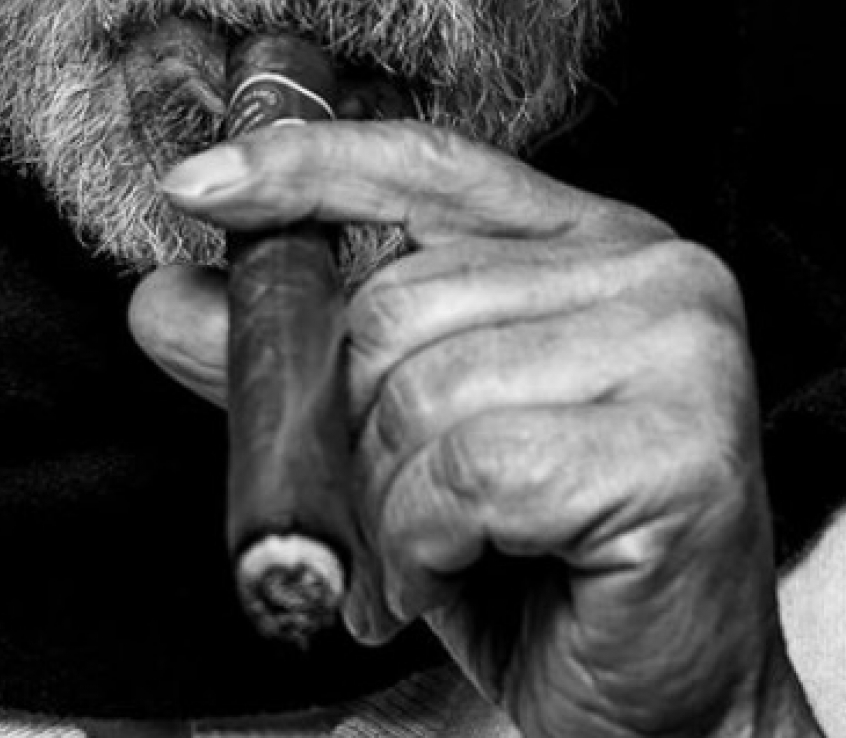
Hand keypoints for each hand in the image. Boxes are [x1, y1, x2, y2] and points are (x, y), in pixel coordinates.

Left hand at [131, 121, 822, 737]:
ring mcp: (680, 350)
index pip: (425, 163)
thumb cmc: (538, 572)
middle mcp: (651, 270)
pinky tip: (460, 576)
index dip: (304, 163)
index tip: (197, 184)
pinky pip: (470, 472)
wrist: (668, 722)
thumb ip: (295, 364)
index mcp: (587, 240)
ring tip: (428, 555)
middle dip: (350, 426)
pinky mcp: (681, 447)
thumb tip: (165, 302)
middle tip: (382, 512)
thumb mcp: (397, 447)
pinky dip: (427, 543)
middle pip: (400, 300)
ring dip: (389, 502)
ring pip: (425, 389)